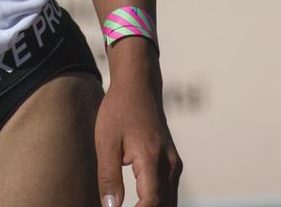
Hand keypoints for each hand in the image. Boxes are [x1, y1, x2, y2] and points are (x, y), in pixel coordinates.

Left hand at [95, 48, 180, 206]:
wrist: (139, 86)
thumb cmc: (119, 110)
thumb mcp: (106, 142)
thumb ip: (109, 177)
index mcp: (151, 159)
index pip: (151, 203)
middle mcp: (169, 165)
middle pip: (164, 206)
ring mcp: (174, 164)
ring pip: (170, 202)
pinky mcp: (173, 163)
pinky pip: (170, 192)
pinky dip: (159, 204)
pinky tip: (142, 206)